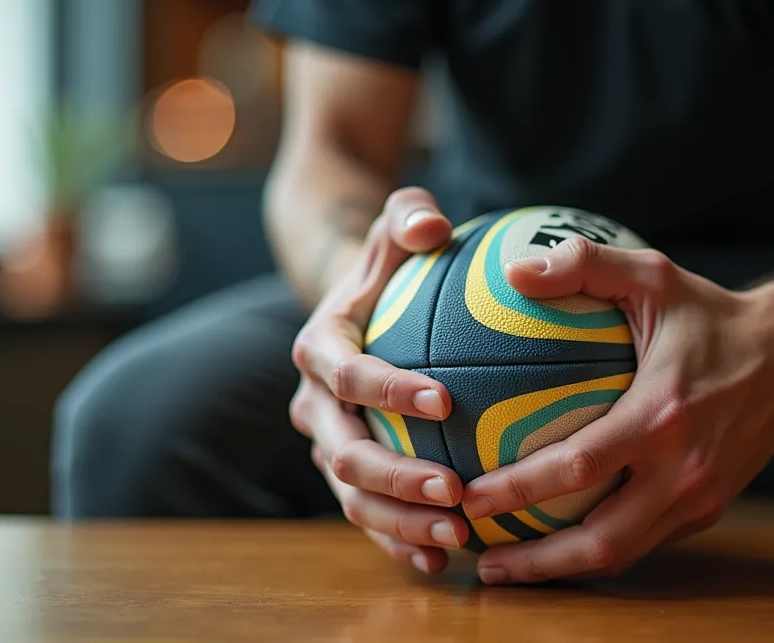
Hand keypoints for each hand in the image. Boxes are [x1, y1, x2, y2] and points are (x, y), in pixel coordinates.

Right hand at [289, 187, 469, 573]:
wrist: (361, 310)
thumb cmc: (394, 264)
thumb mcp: (398, 223)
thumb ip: (410, 214)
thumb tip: (432, 224)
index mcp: (319, 347)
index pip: (348, 374)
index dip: (389, 390)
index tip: (444, 401)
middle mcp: (314, 404)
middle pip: (343, 452)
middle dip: (395, 477)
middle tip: (455, 488)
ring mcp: (328, 445)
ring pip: (352, 496)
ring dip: (401, 521)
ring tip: (459, 534)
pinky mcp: (347, 475)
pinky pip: (368, 517)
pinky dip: (400, 541)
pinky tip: (447, 559)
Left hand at [460, 238, 773, 583]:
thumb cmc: (711, 312)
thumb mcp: (653, 274)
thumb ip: (585, 264)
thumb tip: (514, 271)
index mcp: (663, 414)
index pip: (580, 466)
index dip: (521, 489)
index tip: (470, 497)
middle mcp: (684, 468)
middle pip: (602, 540)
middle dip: (536, 560)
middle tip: (481, 560)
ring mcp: (700, 496)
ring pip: (623, 554)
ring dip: (563, 569)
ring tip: (506, 567)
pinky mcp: (709, 508)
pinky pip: (645, 543)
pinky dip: (598, 552)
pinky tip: (555, 546)